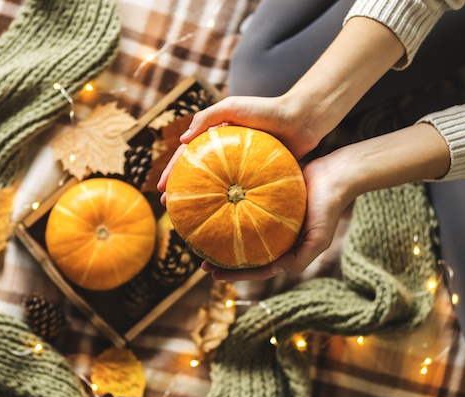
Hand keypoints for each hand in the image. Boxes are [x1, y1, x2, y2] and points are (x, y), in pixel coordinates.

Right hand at [157, 94, 327, 205]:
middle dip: (181, 192)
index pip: (187, 157)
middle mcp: (225, 155)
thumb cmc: (267, 109)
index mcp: (215, 139)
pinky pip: (239, 196)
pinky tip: (220, 222)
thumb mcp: (233, 107)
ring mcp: (240, 169)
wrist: (302, 120)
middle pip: (197, 175)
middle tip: (169, 209)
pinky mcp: (257, 179)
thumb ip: (207, 117)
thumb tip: (182, 140)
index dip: (172, 172)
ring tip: (189, 220)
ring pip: (216, 189)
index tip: (161, 189)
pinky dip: (227, 208)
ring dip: (201, 203)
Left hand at [199, 149, 354, 281]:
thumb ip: (302, 258)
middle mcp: (279, 240)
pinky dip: (233, 213)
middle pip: (247, 256)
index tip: (212, 274)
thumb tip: (277, 271)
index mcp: (288, 252)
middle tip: (201, 262)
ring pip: (245, 234)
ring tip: (202, 239)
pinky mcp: (271, 203)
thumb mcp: (319, 238)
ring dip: (225, 238)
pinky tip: (216, 210)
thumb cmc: (329, 206)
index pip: (257, 270)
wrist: (335, 174)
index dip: (234, 275)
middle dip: (224, 262)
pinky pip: (248, 211)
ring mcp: (274, 222)